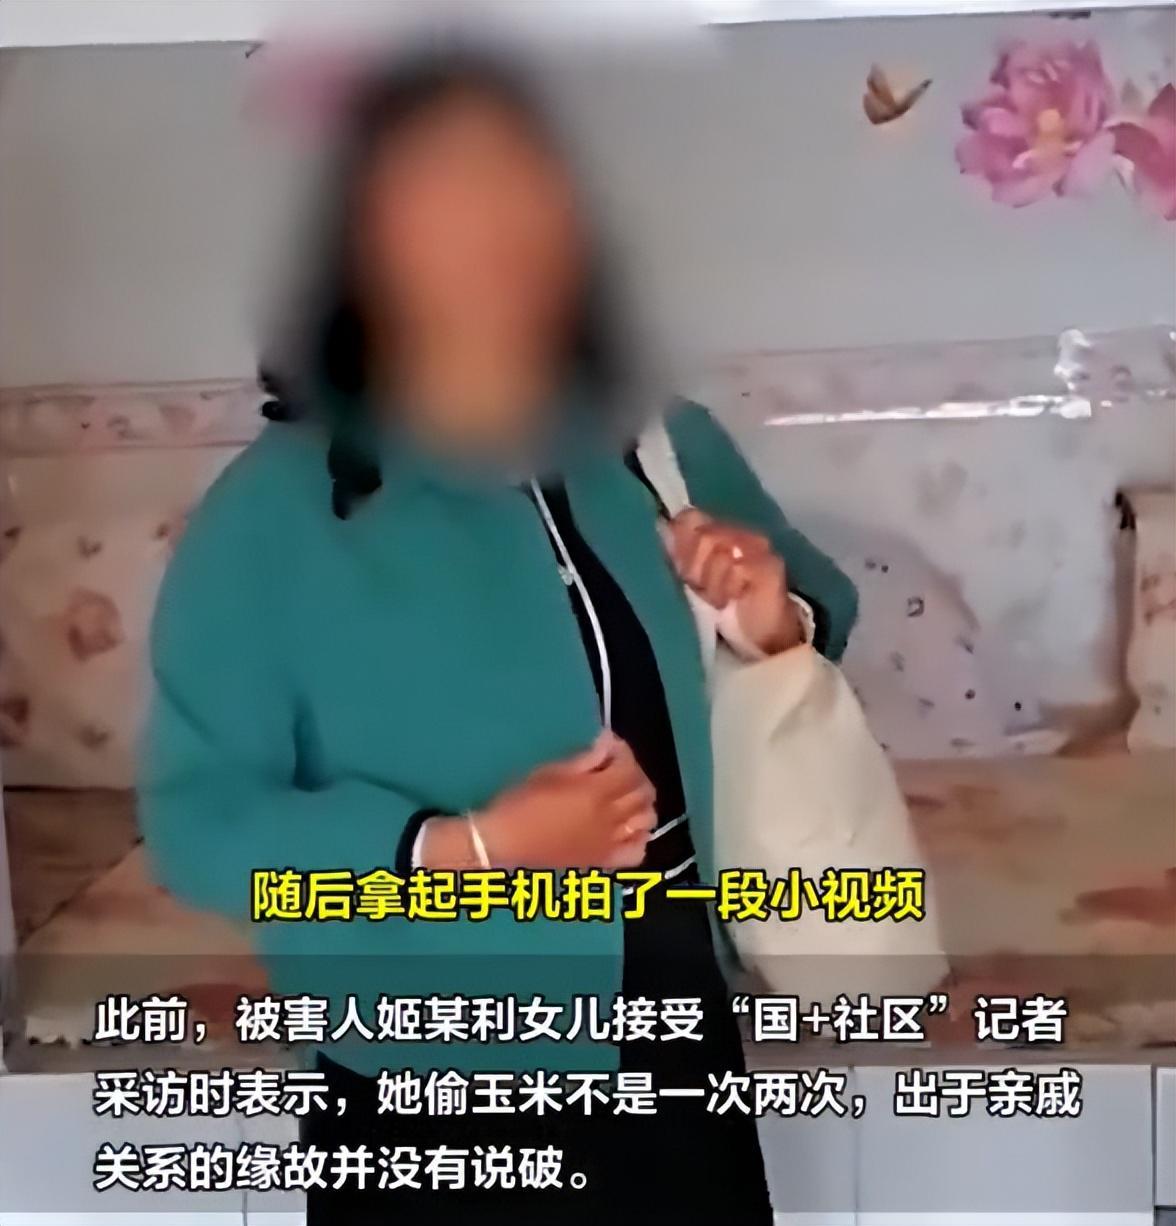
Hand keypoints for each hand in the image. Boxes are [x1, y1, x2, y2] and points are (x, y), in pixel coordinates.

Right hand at [476, 732, 655, 869]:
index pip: (628, 768)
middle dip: (635, 774)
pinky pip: (637, 851)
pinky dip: (639, 837)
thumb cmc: (519, 803)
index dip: (623, 752)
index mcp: (596, 793)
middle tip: (616, 767)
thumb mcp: (549, 772)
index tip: (608, 746)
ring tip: (624, 796)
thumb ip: (584, 760)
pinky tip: (626, 828)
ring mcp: (609, 842)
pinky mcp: (602, 861)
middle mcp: (610, 818)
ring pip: (646, 820)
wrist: (504, 843)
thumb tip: (607, 744)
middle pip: (643, 792)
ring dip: (641, 803)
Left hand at [667, 508, 801, 654]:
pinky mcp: (770, 566)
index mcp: (717, 532)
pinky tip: (731, 601)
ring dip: (712, 584)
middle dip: (695, 568)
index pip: (690, 518)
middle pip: (704, 535)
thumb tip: (663, 534)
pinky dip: (728, 590)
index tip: (682, 571)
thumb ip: (681, 557)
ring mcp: (758, 547)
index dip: (681, 544)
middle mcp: (740, 533)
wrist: (761, 636)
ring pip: (720, 553)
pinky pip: (738, 569)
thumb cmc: (724, 606)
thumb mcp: (694, 581)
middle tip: (702, 588)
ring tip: (718, 598)